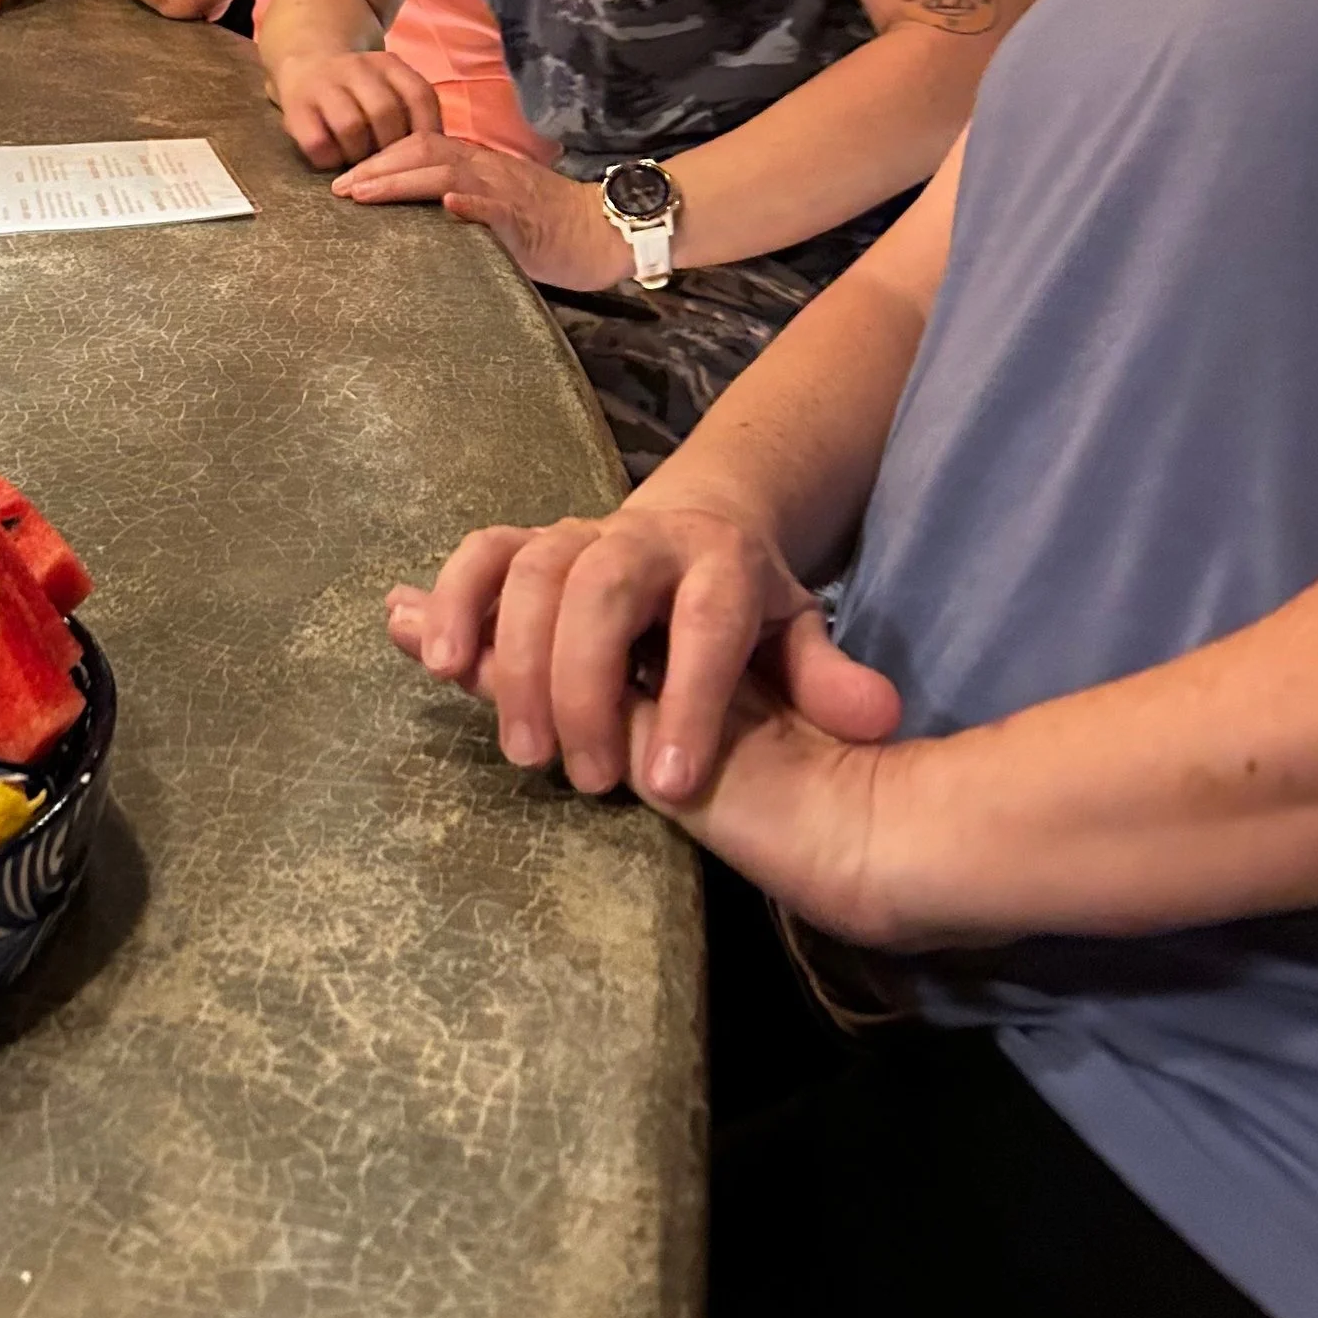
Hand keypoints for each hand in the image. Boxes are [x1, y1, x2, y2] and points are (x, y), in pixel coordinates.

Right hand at [268, 48, 444, 169]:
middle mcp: (357, 68)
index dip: (427, 131)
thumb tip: (441, 157)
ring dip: (359, 155)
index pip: (419, 96)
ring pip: (351, 125)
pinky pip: (318, 142)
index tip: (426, 155)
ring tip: (361, 164)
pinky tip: (335, 159)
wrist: (305, 60)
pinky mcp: (295, 106)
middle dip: (390, 148)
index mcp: (389, 64)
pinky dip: (330, 159)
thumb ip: (413, 110)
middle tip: (389, 164)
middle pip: (385, 112)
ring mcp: (324, 84)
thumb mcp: (390, 85)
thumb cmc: (359, 90)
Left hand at [331, 134, 621, 290]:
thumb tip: (419, 213)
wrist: (604, 231)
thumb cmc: (549, 225)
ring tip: (366, 193)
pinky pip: (496, 205)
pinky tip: (446, 204)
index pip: (421, 146)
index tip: (346, 180)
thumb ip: (461, 202)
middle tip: (339, 189)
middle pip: (423, 151)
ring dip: (403, 180)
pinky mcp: (526, 219)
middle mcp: (487, 168)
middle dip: (377, 168)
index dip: (380, 159)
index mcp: (478, 164)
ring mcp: (506, 190)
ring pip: (449, 171)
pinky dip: (470, 202)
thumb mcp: (497, 205)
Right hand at [385, 498, 898, 801]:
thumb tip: (880, 717)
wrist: (697, 528)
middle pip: (602, 588)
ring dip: (513, 658)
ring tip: (519, 747)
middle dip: (585, 683)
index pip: (707, 625)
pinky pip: (479, 556)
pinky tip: (437, 663)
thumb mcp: (797, 637)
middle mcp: (645, 538)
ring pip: (532, 569)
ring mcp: (578, 535)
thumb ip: (827, 678)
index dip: (690, 702)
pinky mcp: (526, 544)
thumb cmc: (746, 609)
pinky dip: (450, 601)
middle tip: (583, 778)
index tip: (674, 789)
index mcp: (723, 560)